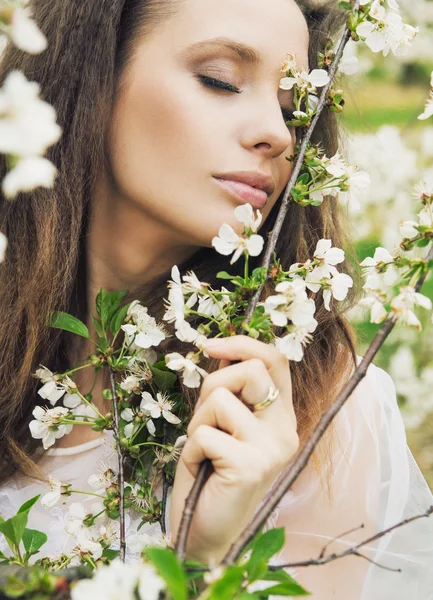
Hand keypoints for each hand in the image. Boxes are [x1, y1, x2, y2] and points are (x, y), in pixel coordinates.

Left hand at [169, 335, 298, 563]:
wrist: (205, 531)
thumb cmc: (210, 473)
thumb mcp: (220, 422)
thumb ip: (229, 390)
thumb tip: (220, 348)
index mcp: (281, 416)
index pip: (275, 360)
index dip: (243, 344)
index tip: (210, 346)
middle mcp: (285, 430)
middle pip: (250, 370)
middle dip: (214, 385)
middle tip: (207, 421)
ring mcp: (273, 449)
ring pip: (221, 399)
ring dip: (199, 423)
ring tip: (206, 451)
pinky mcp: (253, 466)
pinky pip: (206, 433)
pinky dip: (192, 449)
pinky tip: (203, 470)